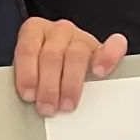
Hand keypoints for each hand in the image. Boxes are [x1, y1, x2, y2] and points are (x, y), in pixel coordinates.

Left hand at [13, 18, 128, 116]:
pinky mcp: (101, 47)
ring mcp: (81, 36)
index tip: (29, 96)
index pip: (28, 48)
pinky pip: (111, 47)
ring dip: (70, 84)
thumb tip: (29, 101)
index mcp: (35, 30)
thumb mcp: (31, 70)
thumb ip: (29, 80)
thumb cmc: (43, 68)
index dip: (27, 74)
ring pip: (76, 55)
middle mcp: (58, 30)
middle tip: (48, 108)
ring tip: (67, 105)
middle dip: (48, 86)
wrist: (64, 63)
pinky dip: (107, 58)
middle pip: (52, 55)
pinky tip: (100, 73)